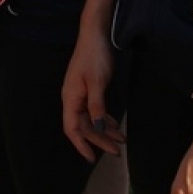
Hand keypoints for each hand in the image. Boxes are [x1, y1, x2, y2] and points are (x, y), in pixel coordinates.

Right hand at [61, 28, 123, 160]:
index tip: (91, 159)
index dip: (80, 144)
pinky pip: (95, 110)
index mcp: (71, 97)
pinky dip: (106, 119)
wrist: (95, 34)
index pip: (71, 128)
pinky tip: (116, 126)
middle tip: (117, 152)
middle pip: (84, 126)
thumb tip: (98, 127)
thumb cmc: (95, 56)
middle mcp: (73, 98)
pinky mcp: (89, 89)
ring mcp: (81, 93)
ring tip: (121, 141)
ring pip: (91, 119)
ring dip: (105, 131)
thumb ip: (96, 105)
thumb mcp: (97, 82)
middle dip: (99, 140)